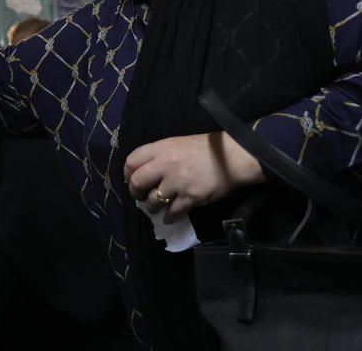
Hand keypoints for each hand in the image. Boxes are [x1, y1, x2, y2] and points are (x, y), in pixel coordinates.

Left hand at [123, 131, 264, 223]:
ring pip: (153, 201)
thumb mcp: (179, 143)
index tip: (131, 180)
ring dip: (153, 207)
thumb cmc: (207, 148)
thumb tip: (147, 171)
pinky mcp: (189, 198)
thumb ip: (162, 155)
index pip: (132, 160)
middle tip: (140, 197)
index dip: (128, 173)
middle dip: (135, 193)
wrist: (233, 157)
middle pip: (137, 182)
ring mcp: (177, 182)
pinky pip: (172, 212)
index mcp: (162, 148)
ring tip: (157, 207)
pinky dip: (169, 217)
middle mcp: (165, 164)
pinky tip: (170, 217)